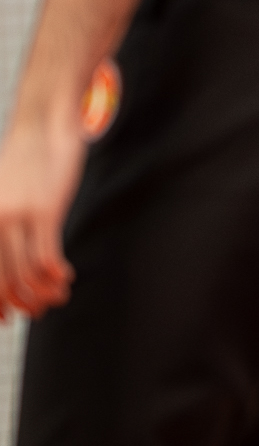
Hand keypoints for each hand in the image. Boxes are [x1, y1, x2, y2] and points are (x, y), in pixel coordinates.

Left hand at [0, 113, 84, 318]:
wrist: (42, 127)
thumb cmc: (25, 162)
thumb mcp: (5, 194)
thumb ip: (4, 222)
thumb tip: (10, 253)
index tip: (6, 318)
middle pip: (2, 278)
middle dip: (19, 304)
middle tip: (36, 314)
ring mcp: (17, 217)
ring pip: (25, 273)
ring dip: (43, 294)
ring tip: (58, 298)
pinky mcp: (44, 212)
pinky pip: (47, 256)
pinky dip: (56, 276)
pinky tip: (65, 279)